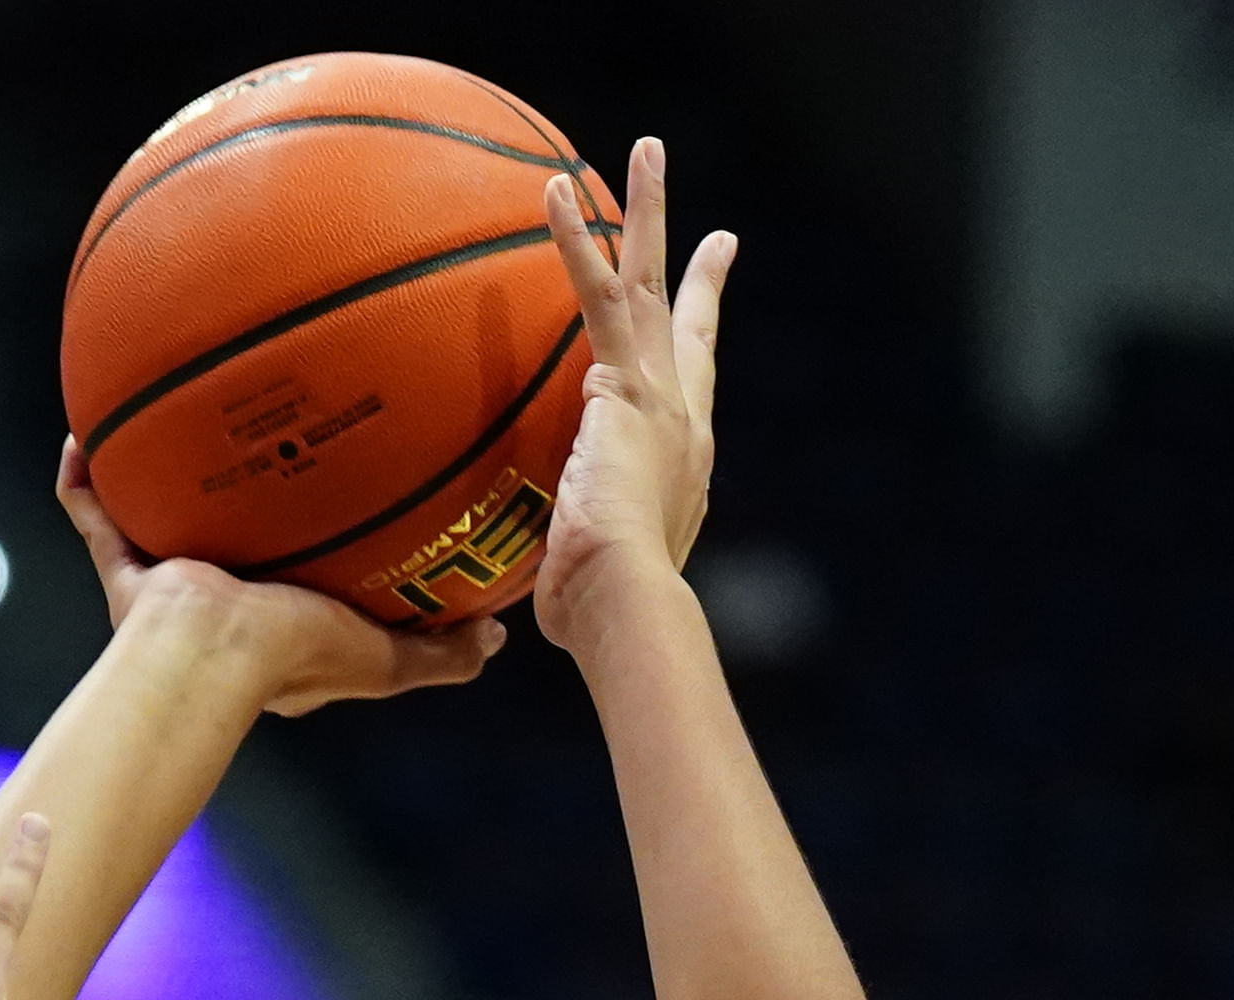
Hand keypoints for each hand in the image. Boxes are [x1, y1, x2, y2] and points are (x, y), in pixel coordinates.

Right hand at [53, 440, 503, 713]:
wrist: (210, 656)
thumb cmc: (293, 658)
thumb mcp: (384, 660)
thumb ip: (438, 655)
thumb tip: (492, 638)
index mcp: (272, 628)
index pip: (296, 582)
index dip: (309, 548)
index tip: (332, 501)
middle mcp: (217, 604)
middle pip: (223, 539)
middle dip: (232, 500)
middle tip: (255, 440)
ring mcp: (167, 587)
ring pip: (155, 521)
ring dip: (153, 475)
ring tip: (165, 416)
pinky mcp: (128, 570)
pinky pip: (94, 514)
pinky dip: (83, 479)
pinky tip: (83, 433)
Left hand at [535, 139, 733, 664]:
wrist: (624, 602)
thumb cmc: (600, 617)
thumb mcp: (582, 587)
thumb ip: (562, 574)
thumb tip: (516, 612)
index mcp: (682, 465)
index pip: (690, 403)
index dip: (697, 366)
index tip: (706, 336)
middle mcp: (684, 421)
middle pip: (693, 329)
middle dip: (703, 275)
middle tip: (718, 235)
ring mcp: (660, 396)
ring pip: (653, 284)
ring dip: (651, 211)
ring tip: (648, 149)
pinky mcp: (623, 383)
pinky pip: (594, 291)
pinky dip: (574, 237)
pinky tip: (554, 187)